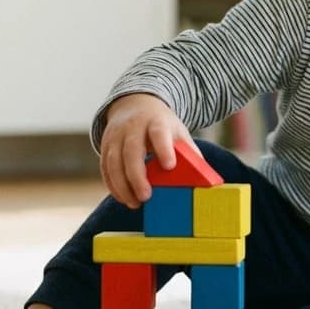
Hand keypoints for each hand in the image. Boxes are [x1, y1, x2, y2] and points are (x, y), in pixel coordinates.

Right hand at [99, 93, 195, 208]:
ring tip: (135, 203)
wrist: (135, 105)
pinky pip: (105, 168)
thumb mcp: (178, 132)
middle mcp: (133, 127)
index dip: (164, 149)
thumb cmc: (162, 125)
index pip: (159, 133)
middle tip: (146, 196)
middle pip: (131, 150)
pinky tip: (124, 198)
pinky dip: (113, 185)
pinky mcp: (105, 146)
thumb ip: (189, 152)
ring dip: (122, 185)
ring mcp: (116, 136)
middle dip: (137, 175)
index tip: (170, 166)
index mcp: (156, 122)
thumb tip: (204, 179)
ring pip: (114, 161)